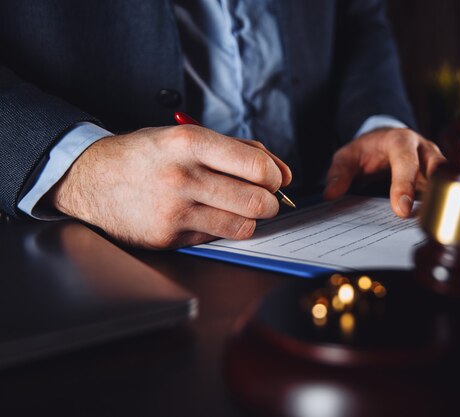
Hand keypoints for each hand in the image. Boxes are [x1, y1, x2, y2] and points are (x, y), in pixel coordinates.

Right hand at [49, 125, 291, 248]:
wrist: (90, 178)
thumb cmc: (147, 155)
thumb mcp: (187, 136)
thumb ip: (238, 150)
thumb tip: (281, 173)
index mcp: (189, 143)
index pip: (256, 167)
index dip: (275, 176)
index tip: (274, 178)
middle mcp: (182, 177)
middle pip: (256, 201)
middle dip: (271, 202)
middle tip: (265, 199)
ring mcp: (174, 211)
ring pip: (242, 226)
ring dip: (251, 219)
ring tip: (239, 208)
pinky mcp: (168, 238)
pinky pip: (216, 237)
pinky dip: (221, 228)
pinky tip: (206, 215)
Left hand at [323, 127, 444, 217]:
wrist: (385, 139)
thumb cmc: (367, 149)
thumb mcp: (347, 156)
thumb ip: (339, 173)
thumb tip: (330, 194)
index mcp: (401, 141)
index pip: (406, 161)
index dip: (405, 185)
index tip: (401, 210)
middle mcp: (424, 150)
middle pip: (436, 167)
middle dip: (431, 193)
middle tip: (422, 220)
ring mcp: (436, 164)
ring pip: (448, 180)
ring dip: (443, 200)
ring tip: (434, 224)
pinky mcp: (439, 178)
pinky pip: (445, 191)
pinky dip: (442, 206)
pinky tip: (435, 225)